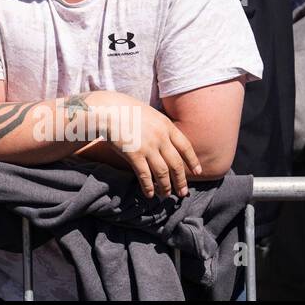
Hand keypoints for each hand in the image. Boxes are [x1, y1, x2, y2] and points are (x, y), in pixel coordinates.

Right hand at [86, 92, 200, 198]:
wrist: (106, 109)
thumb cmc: (124, 108)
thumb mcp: (149, 112)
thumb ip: (159, 125)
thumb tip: (165, 138)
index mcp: (166, 125)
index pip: (186, 146)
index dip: (193, 161)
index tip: (198, 172)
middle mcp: (161, 138)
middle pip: (176, 164)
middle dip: (181, 181)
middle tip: (183, 192)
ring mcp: (148, 147)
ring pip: (163, 173)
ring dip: (166, 187)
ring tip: (166, 195)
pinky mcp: (134, 155)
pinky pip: (145, 175)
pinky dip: (148, 187)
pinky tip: (149, 194)